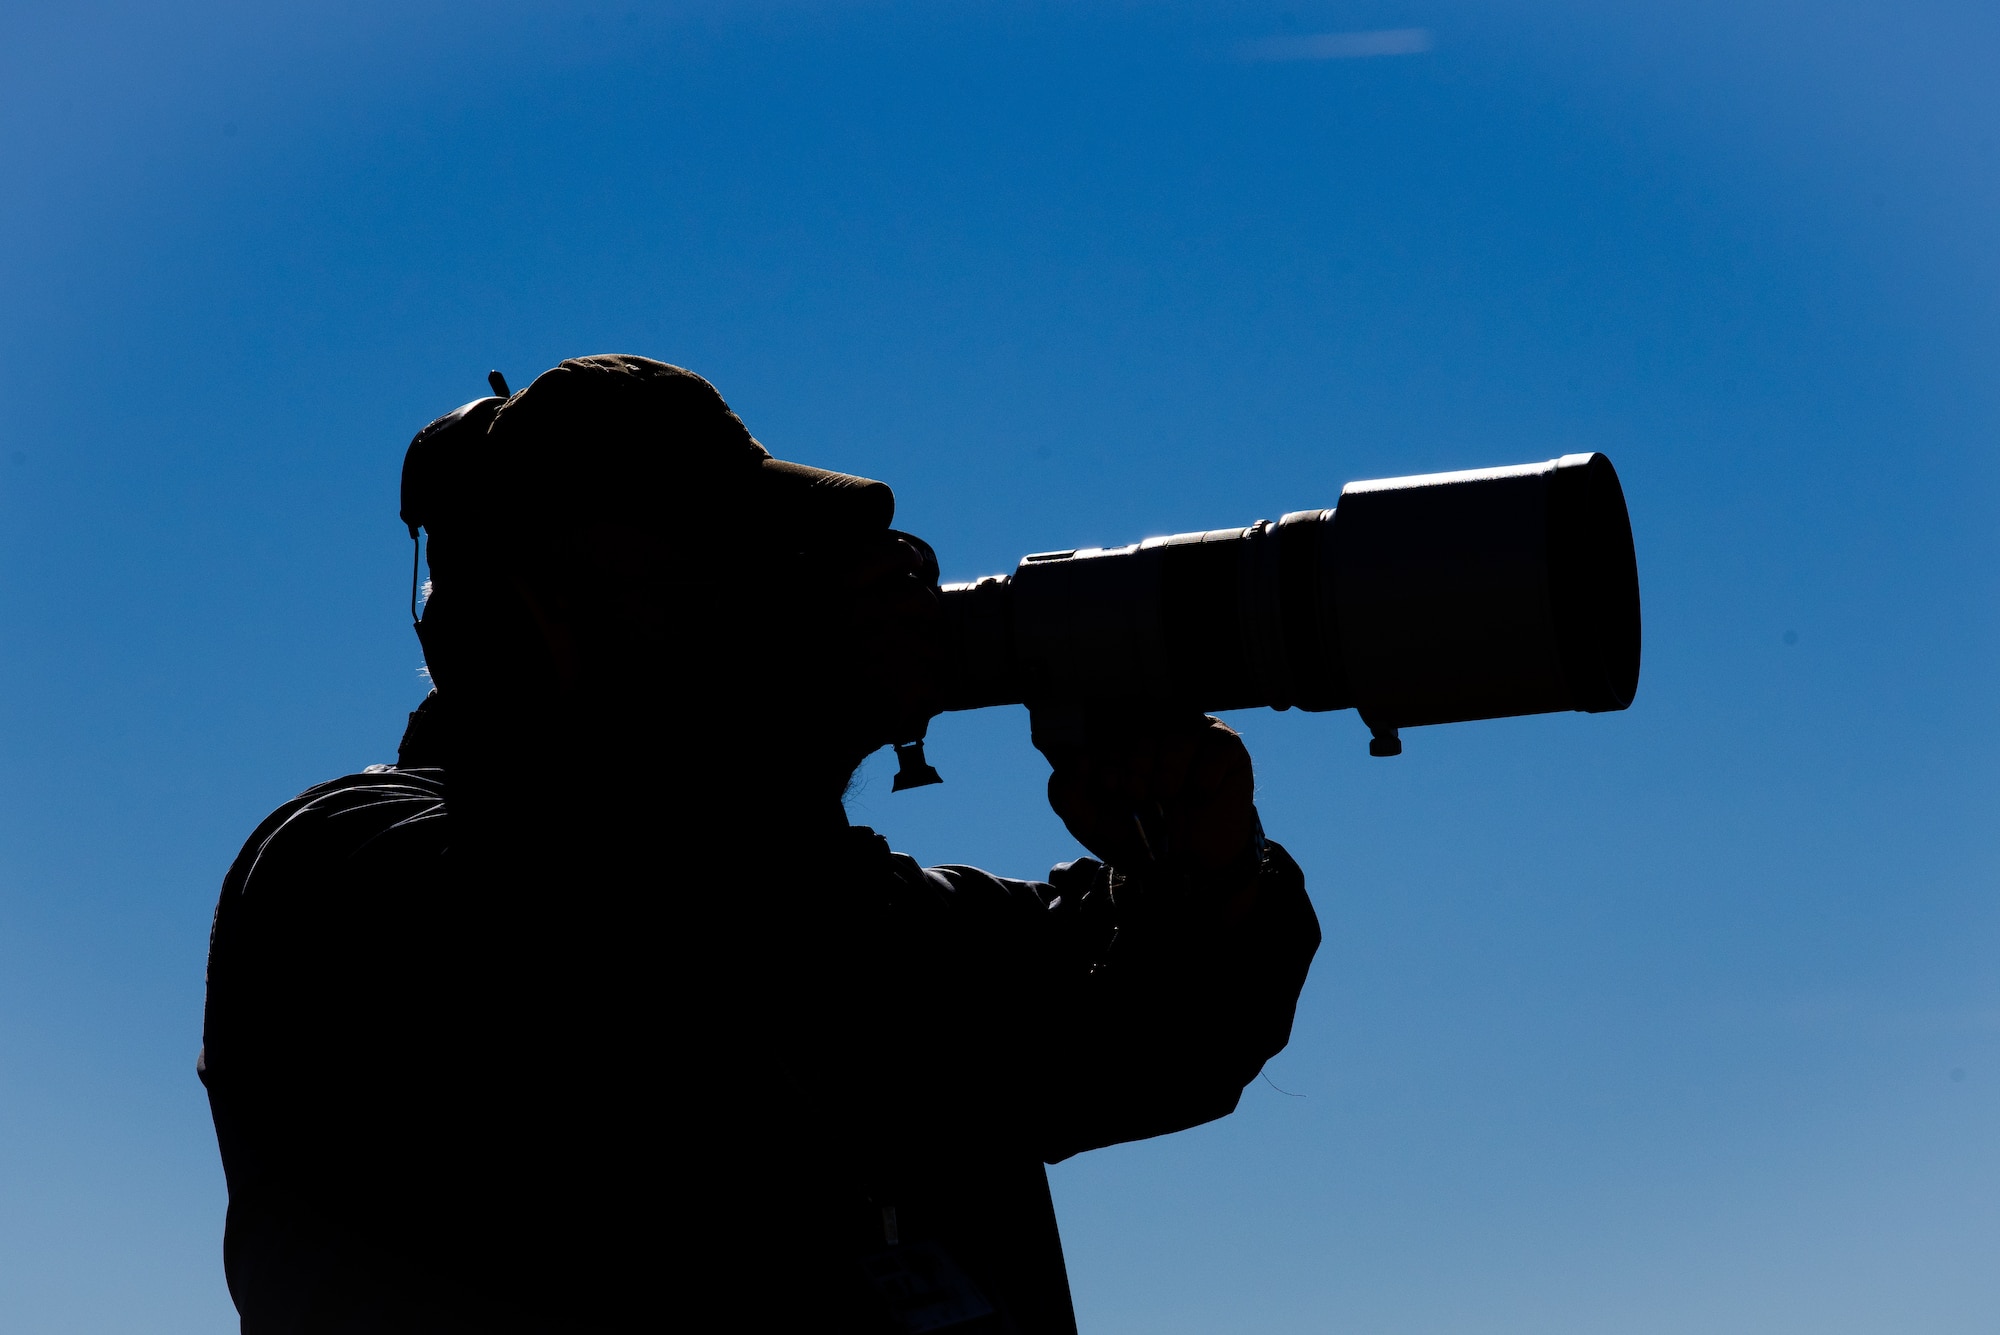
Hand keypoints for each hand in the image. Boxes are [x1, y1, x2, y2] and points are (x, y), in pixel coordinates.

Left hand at [1037, 713, 1257, 879]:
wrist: (1189, 868)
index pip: (1111, 728)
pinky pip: (1217, 745)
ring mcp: (1193, 737)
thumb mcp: (1092, 824)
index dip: (1108, 756)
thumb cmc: (1138, 838)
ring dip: (1169, 771)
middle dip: (1137, 765)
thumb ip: (1066, 796)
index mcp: (1121, 743)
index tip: (1108, 785)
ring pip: (1180, 732)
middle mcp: (1156, 733)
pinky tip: (1200, 795)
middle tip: (1138, 796)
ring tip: (1168, 797)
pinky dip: (1205, 774)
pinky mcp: (1226, 749)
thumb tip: (1074, 760)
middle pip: (1145, 727)